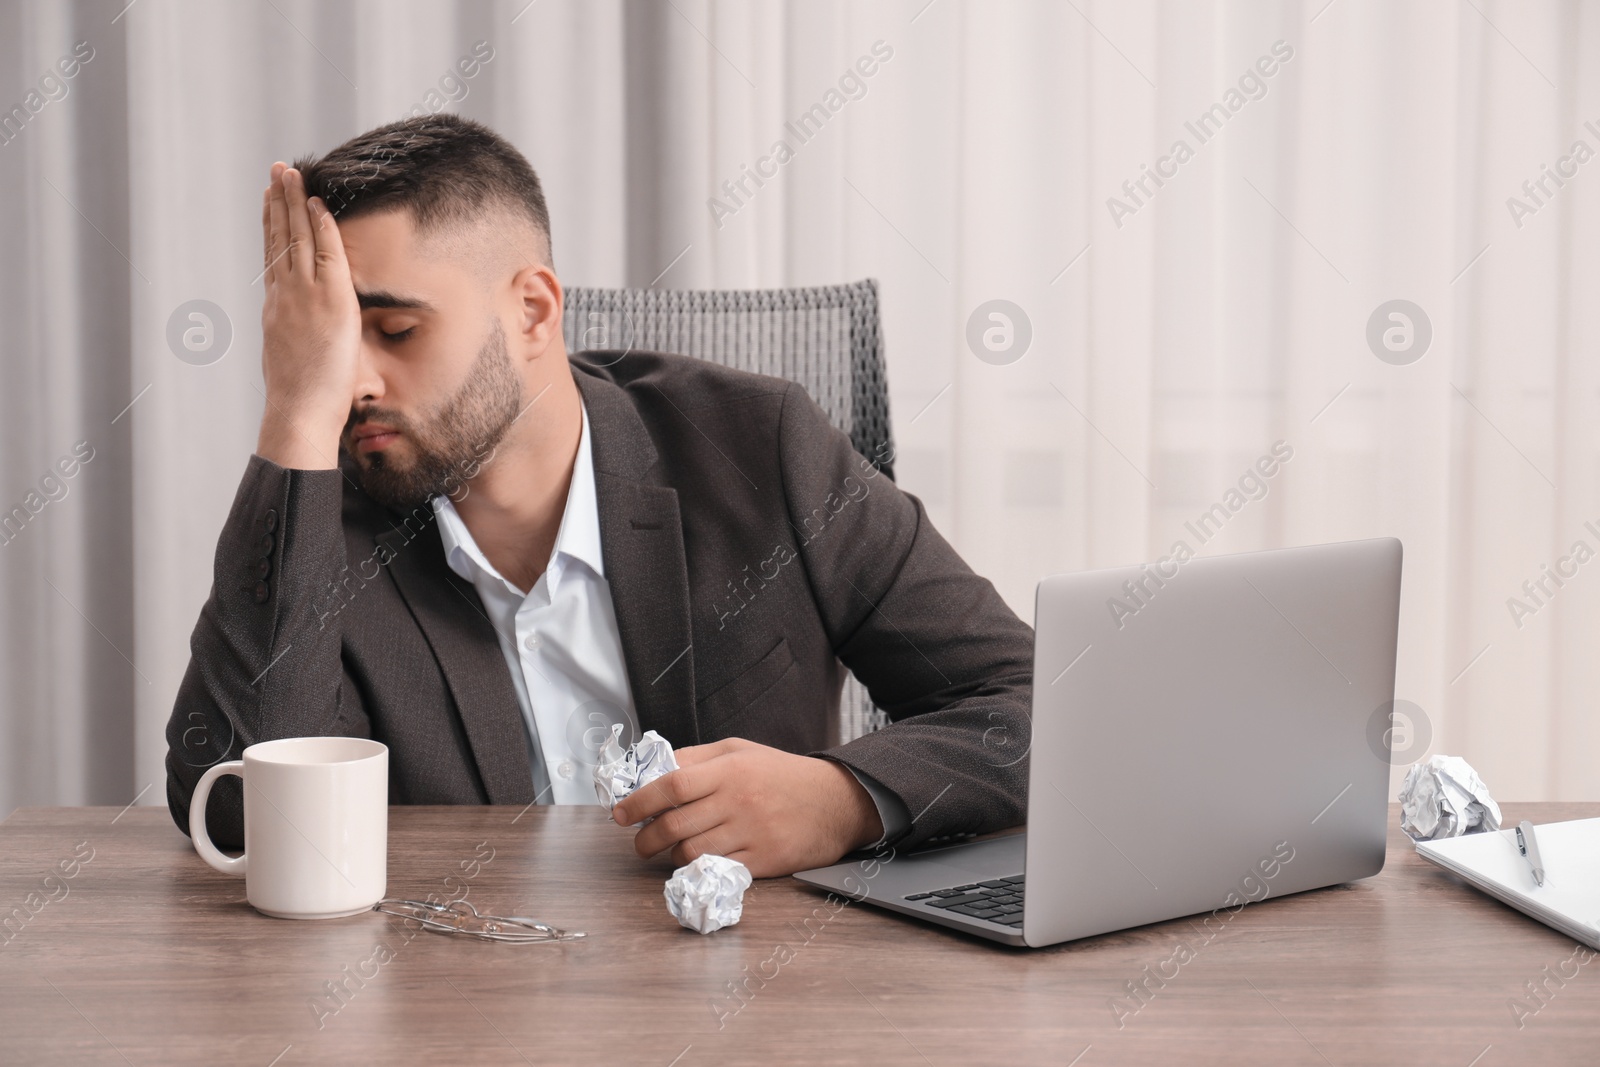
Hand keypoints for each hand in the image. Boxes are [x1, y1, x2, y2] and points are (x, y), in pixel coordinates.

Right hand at [256, 162, 361, 469]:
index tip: (270, 201)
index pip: (273, 257)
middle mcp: (285, 296)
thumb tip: (301, 339)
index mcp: (276, 310)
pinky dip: (322, 226)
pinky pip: (327, 254)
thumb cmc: (301, 402)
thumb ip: (297, 340)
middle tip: (277, 171)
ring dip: (295, 201)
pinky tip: (319, 203)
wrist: (298, 414)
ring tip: (291, 172)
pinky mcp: (329, 302)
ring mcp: (304, 296)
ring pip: (296, 238)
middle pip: (279, 238)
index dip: (271, 226)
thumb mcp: (293, 361)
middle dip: (278, 201)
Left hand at [611, 738, 884, 878]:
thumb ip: (698, 758)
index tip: (620, 812)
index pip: (672, 784)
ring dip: (669, 855)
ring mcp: (750, 833)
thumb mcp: (740, 751)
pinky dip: (697, 868)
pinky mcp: (762, 861)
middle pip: (675, 824)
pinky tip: (694, 861)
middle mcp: (737, 801)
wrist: (835, 802)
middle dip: (645, 838)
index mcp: (729, 769)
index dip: (639, 801)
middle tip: (638, 842)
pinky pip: (716, 869)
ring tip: (667, 851)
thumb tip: (655, 770)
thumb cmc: (783, 774)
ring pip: (691, 852)